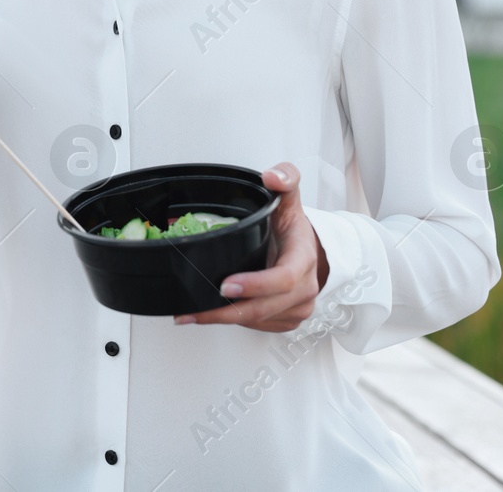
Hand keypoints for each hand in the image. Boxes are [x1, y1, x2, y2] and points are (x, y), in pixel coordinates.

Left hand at [174, 162, 327, 330]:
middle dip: (225, 312)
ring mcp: (297, 309)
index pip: (282, 279)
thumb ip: (285, 178)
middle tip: (192, 311)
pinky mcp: (286, 320)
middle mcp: (304, 289)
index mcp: (303, 259)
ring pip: (258, 321)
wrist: (311, 252)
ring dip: (224, 320)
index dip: (255, 285)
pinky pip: (258, 327)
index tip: (226, 285)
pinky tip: (211, 315)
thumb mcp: (290, 199)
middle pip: (263, 308)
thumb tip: (272, 175)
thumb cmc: (295, 229)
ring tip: (191, 314)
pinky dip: (234, 323)